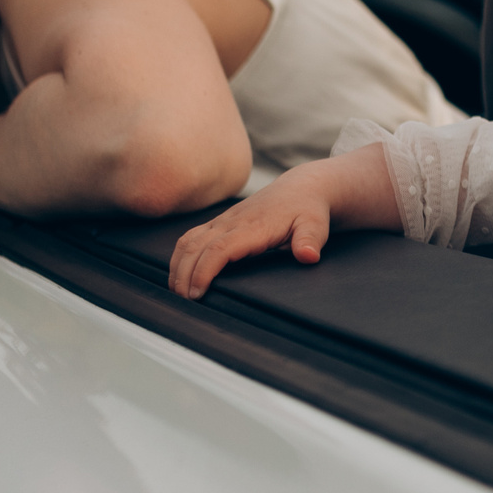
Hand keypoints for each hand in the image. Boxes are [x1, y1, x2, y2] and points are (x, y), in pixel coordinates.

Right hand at [168, 167, 337, 297]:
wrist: (301, 189)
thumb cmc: (307, 210)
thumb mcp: (315, 225)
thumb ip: (310, 240)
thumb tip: (308, 256)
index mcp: (252, 226)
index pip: (219, 249)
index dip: (203, 271)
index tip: (197, 293)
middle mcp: (232, 222)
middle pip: (195, 247)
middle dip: (184, 275)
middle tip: (183, 303)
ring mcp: (223, 221)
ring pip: (188, 241)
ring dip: (177, 266)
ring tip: (177, 293)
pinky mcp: (220, 222)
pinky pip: (191, 236)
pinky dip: (180, 256)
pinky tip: (179, 273)